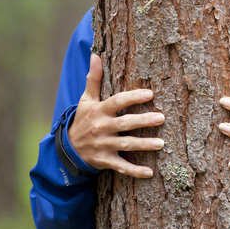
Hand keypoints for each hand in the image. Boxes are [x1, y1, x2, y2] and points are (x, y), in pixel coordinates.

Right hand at [67, 54, 164, 177]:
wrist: (67, 150)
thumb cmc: (83, 120)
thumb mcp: (86, 100)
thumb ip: (94, 79)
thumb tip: (95, 55)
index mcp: (99, 111)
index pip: (117, 102)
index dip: (133, 97)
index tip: (150, 93)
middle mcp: (101, 128)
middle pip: (125, 124)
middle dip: (143, 121)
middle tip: (162, 118)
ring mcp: (103, 146)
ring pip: (126, 145)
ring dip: (144, 145)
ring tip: (162, 144)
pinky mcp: (105, 161)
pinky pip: (121, 167)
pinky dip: (134, 171)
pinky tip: (150, 173)